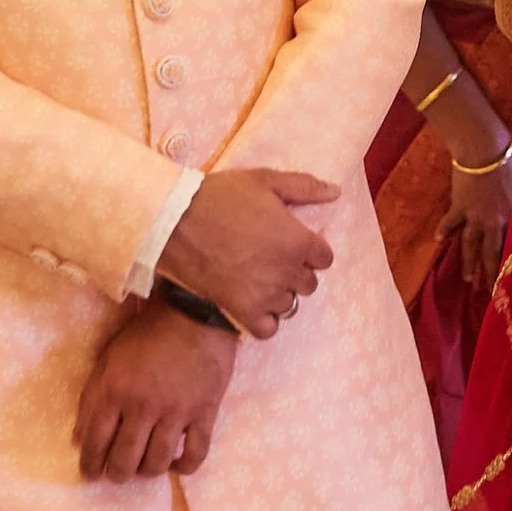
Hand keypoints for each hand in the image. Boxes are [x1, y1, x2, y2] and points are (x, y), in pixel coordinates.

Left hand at [73, 300, 236, 482]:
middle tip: (118, 473)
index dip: (90, 465)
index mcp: (115, 391)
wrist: (196, 311)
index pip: (96, 443)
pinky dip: (185, 466)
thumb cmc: (148, 332)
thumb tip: (79, 438)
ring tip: (144, 468)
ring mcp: (176, 411)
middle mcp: (143, 406)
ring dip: (147, 472)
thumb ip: (92, 397)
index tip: (91, 473)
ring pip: (157, 462)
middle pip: (125, 459)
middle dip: (117, 474)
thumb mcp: (109, 358)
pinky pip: (196, 453)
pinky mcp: (205, 411)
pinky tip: (177, 463)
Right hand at [159, 168, 337, 340]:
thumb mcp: (265, 181)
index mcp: (298, 241)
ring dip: (279, 293)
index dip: (311, 250)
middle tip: (272, 258)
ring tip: (258, 278)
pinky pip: (268, 328)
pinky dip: (264, 319)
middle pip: (308, 283)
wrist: (176, 222)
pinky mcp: (242, 312)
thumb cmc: (221, 197)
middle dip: (296, 271)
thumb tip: (335, 193)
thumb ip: (305, 188)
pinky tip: (252, 302)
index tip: (293, 243)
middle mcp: (287, 272)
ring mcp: (265, 295)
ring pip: (289, 304)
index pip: (324, 258)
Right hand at [444, 144, 511, 288]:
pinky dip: (444, 231)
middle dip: (490, 274)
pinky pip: (450, 222)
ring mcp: (475, 216)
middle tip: (488, 292)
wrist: (484, 149)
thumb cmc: (511, 160)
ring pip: (471, 245)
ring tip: (468, 279)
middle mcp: (495, 222)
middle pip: (492, 253)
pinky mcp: (459, 206)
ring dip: (469, 263)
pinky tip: (439, 241)